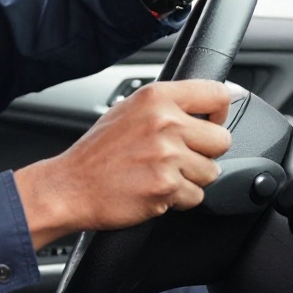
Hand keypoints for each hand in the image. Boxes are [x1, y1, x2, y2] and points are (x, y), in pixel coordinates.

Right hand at [13, 79, 233, 248]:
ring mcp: (166, 155)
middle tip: (175, 157)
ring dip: (190, 178)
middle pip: (221, 139)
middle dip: (204, 153)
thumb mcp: (127, 111)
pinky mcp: (166, 186)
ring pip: (212, 172)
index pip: (217, 94)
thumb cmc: (97, 153)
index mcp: (155, 98)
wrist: (70, 186)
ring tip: (159, 174)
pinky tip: (152, 189)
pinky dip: (178, 199)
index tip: (211, 122)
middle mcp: (163, 122)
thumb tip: (220, 98)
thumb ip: (168, 105)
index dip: (219, 112)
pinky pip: (196, 196)